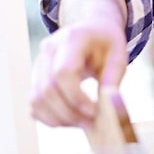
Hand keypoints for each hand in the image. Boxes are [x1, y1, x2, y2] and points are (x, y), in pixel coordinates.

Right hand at [30, 0, 128, 126]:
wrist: (91, 29)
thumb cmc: (106, 42)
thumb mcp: (119, 54)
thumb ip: (113, 78)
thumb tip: (108, 105)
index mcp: (72, 39)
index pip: (63, 73)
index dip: (76, 98)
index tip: (95, 112)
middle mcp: (49, 49)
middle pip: (48, 89)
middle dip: (69, 113)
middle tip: (91, 124)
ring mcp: (38, 63)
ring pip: (37, 99)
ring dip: (59, 118)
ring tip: (82, 123)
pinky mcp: (36, 76)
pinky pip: (34, 103)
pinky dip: (49, 117)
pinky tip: (69, 120)